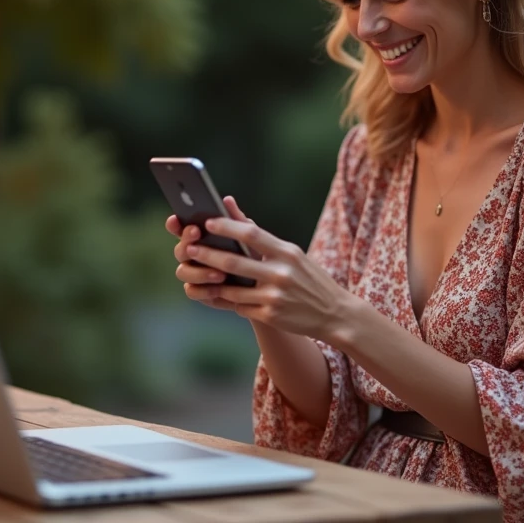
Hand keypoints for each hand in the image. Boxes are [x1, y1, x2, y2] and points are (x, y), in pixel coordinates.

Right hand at [165, 196, 254, 311]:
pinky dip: (204, 290)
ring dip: (199, 271)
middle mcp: (191, 255)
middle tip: (197, 233)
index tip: (176, 218)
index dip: (174, 224)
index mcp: (199, 237)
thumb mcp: (247, 235)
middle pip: (180, 249)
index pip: (180, 228)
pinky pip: (192, 291)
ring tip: (219, 272)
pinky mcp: (199, 292)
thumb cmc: (251, 252)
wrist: (262, 282)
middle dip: (186, 242)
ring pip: (182, 272)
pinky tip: (218, 288)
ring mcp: (193, 274)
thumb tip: (227, 200)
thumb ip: (236, 220)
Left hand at [181, 210, 358, 340]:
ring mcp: (275, 296)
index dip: (227, 227)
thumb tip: (231, 206)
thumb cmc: (309, 277)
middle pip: (234, 261)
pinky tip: (223, 296)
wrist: (335, 313)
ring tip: (201, 275)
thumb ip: (263, 236)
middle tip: (189, 249)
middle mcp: (281, 273)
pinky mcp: (271, 316)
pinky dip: (230, 301)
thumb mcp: (292, 253)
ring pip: (232, 289)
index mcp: (287, 252)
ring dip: (214, 282)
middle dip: (208, 255)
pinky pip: (240, 307)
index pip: (252, 234)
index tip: (207, 222)